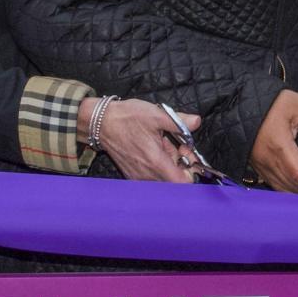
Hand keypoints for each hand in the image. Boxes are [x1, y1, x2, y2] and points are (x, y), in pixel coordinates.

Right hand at [86, 98, 201, 182]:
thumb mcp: (157, 115)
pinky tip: (154, 148)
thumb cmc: (127, 118)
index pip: (183, 182)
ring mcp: (138, 176)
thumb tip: (196, 122)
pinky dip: (158, 165)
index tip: (188, 153)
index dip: (192, 170)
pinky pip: (152, 176)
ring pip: (164, 178)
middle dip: (182, 164)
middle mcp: (147, 174)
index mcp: (155, 162)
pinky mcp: (133, 174)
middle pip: (175, 180)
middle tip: (179, 145)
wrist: (101, 122)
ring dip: (170, 164)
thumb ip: (180, 121)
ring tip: (165, 144)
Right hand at [250, 90, 297, 195]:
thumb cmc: (265, 105)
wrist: (236, 106)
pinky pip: (278, 183)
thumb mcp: (295, 103)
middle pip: (295, 187)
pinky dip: (294, 181)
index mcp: (279, 147)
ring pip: (287, 188)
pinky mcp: (259, 169)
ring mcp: (262, 168)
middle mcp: (269, 163)